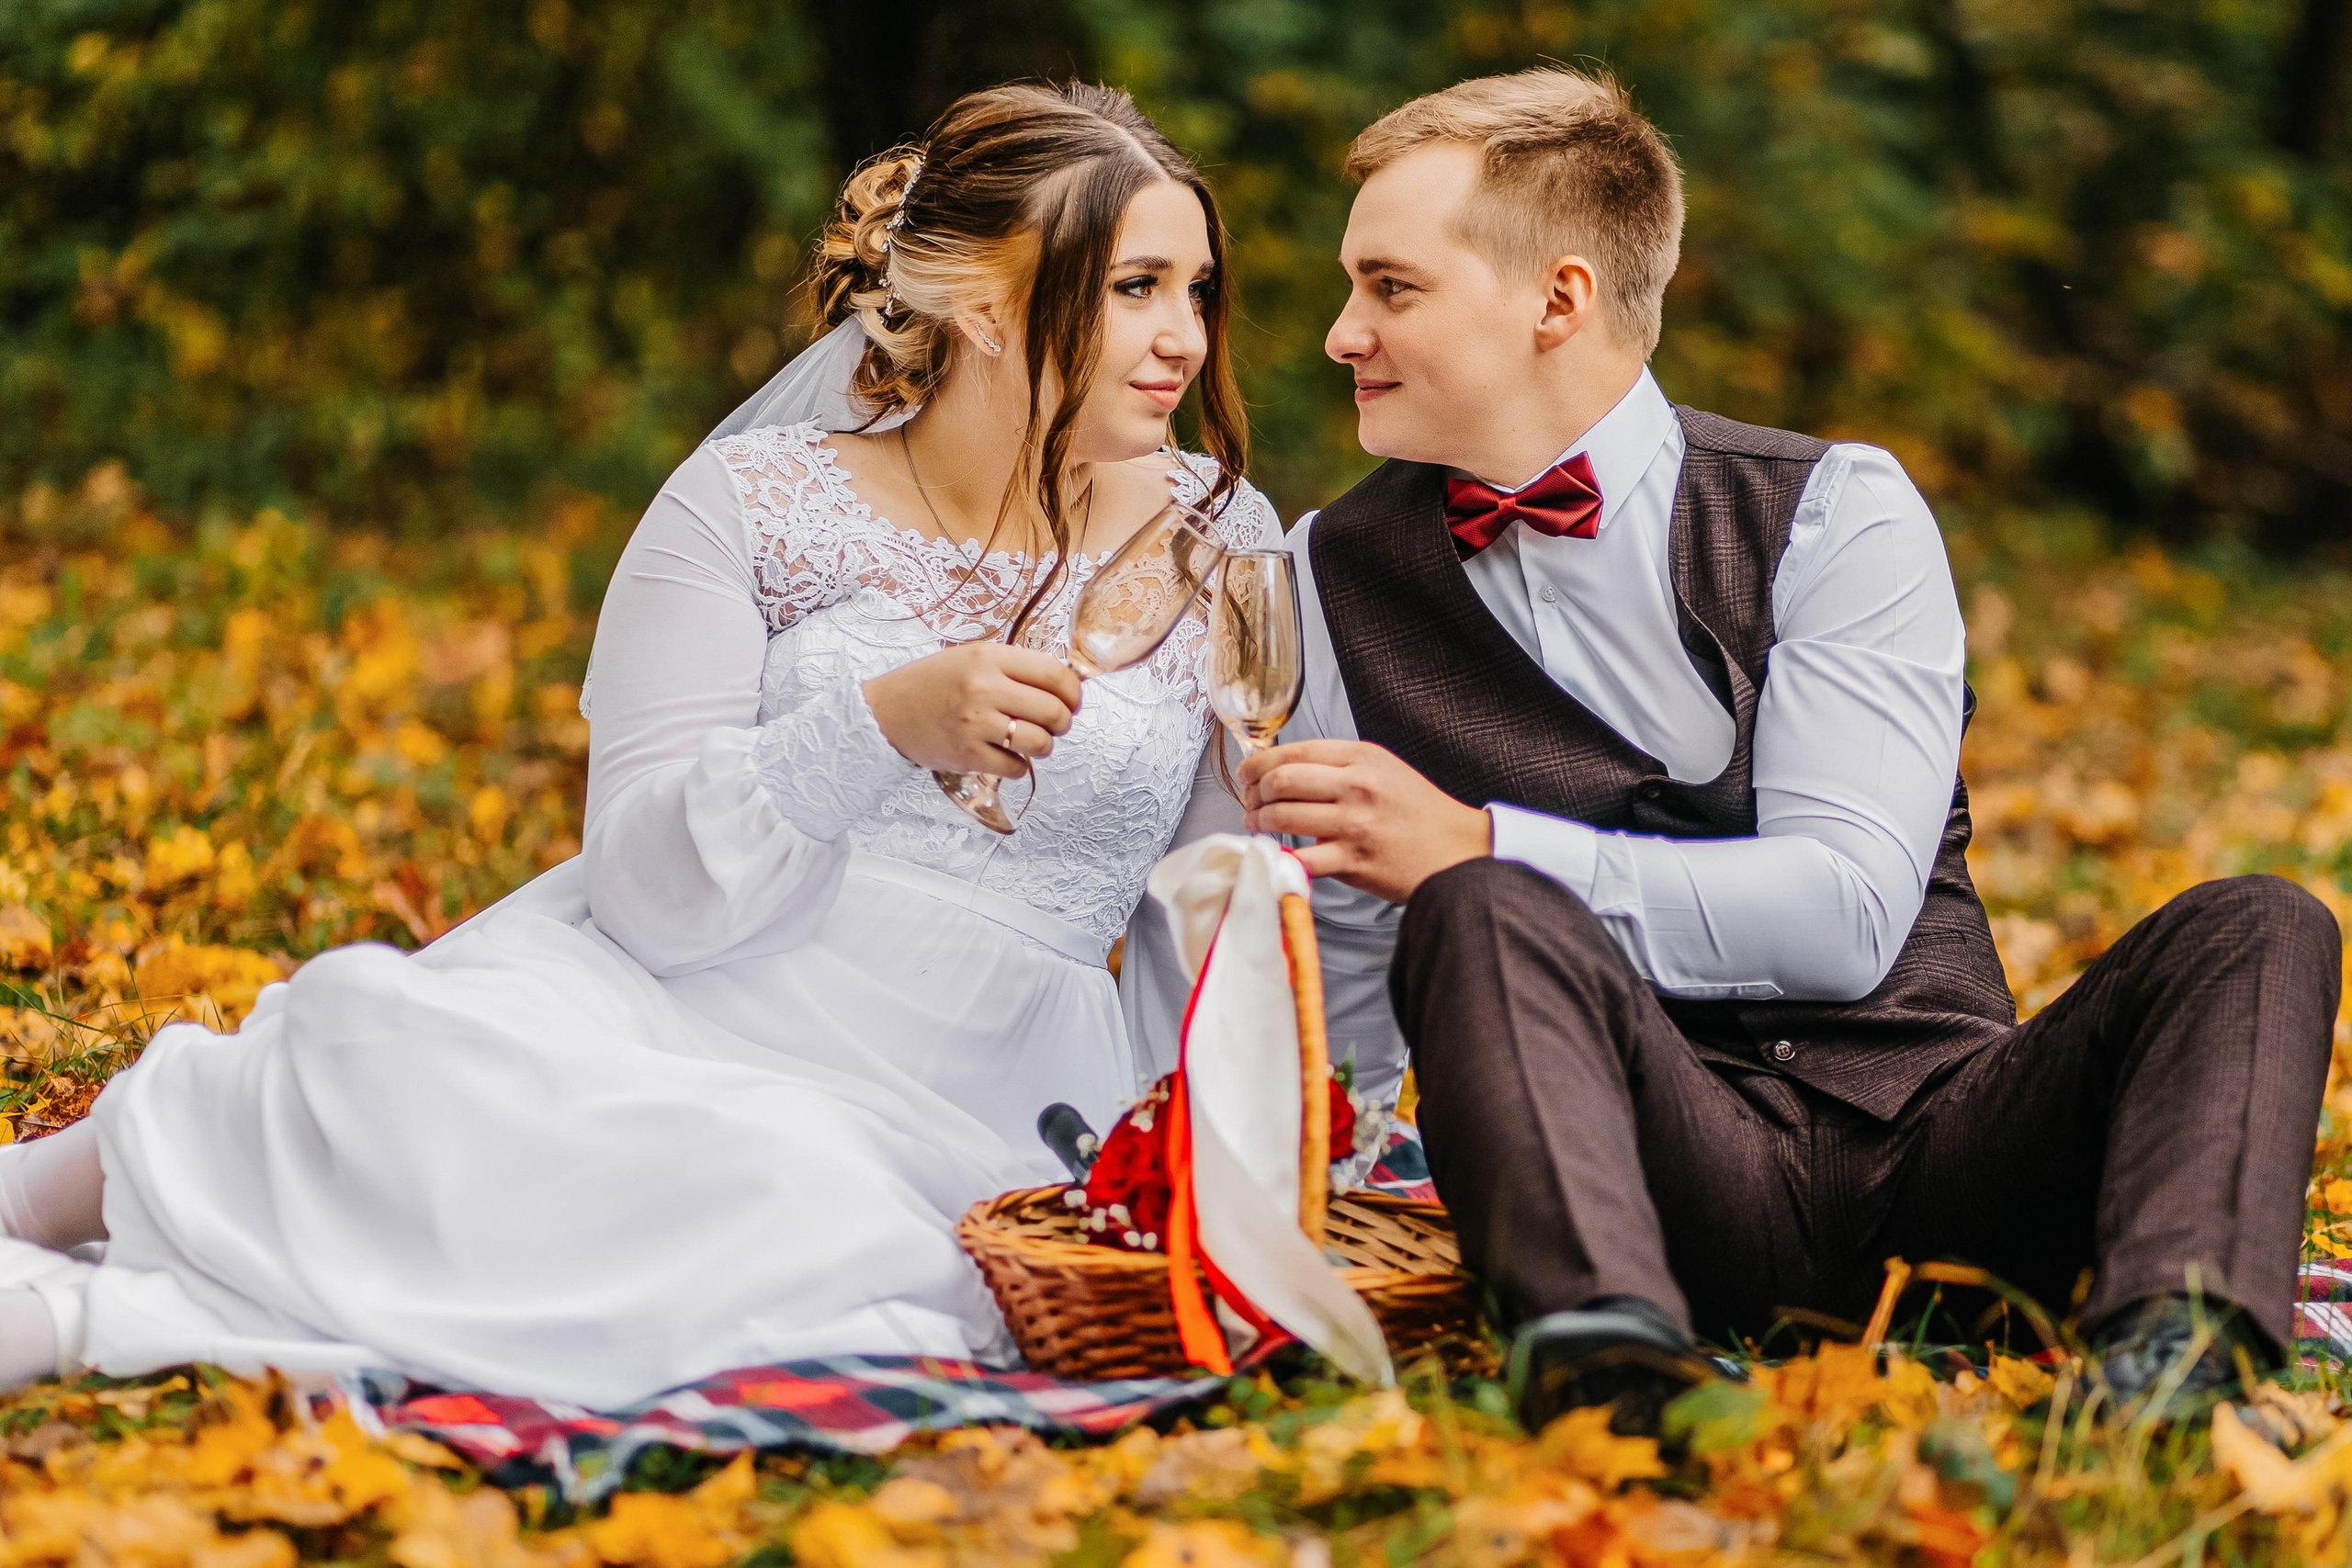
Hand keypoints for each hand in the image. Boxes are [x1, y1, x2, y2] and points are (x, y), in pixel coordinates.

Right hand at [863, 643, 1082, 777]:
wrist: (885, 712)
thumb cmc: (930, 684)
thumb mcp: (971, 658)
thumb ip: (1013, 667)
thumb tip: (1063, 685)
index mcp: (989, 657)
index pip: (1054, 674)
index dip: (1074, 691)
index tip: (1073, 700)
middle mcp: (984, 688)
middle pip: (1054, 711)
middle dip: (1063, 722)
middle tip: (1054, 725)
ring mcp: (976, 723)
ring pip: (1040, 742)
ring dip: (1044, 746)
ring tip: (1032, 742)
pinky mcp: (968, 755)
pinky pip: (1015, 767)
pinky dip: (1017, 766)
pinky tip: (1005, 755)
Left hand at [1239, 739, 1492, 902]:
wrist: (1456, 849)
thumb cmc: (1418, 811)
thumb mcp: (1384, 768)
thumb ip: (1339, 765)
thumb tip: (1285, 770)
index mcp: (1362, 758)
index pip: (1294, 751)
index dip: (1259, 763)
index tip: (1247, 774)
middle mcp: (1357, 786)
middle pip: (1281, 780)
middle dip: (1254, 793)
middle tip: (1250, 802)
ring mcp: (1354, 824)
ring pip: (1283, 817)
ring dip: (1259, 823)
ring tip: (1258, 826)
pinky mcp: (1353, 860)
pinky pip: (1301, 858)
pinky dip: (1281, 857)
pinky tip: (1277, 854)